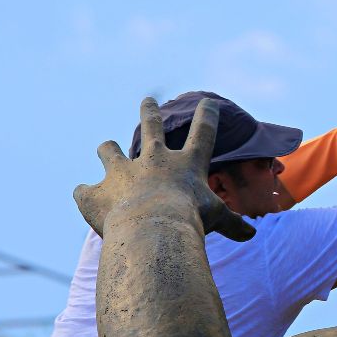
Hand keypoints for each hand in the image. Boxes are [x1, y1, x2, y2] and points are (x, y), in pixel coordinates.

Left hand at [73, 97, 255, 241]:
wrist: (151, 228)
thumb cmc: (190, 220)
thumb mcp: (217, 219)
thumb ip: (233, 225)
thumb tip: (252, 236)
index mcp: (185, 163)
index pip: (203, 133)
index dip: (208, 116)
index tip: (209, 102)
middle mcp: (152, 160)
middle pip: (151, 126)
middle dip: (150, 111)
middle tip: (148, 100)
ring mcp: (121, 172)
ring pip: (110, 150)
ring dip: (109, 148)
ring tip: (107, 146)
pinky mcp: (96, 192)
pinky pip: (84, 191)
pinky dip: (86, 194)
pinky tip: (87, 198)